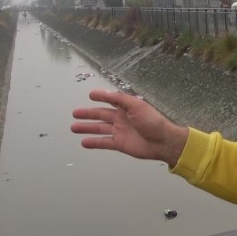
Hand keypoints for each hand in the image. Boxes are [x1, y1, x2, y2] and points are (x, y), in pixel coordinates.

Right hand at [71, 89, 188, 166]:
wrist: (162, 142)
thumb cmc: (152, 122)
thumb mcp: (137, 105)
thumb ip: (121, 99)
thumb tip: (106, 93)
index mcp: (127, 108)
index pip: (111, 100)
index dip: (101, 97)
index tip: (91, 95)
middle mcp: (122, 118)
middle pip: (101, 115)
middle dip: (88, 114)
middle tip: (75, 113)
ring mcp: (120, 131)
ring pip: (100, 129)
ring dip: (87, 128)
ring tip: (74, 127)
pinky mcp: (120, 144)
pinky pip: (104, 142)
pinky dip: (94, 142)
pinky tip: (84, 142)